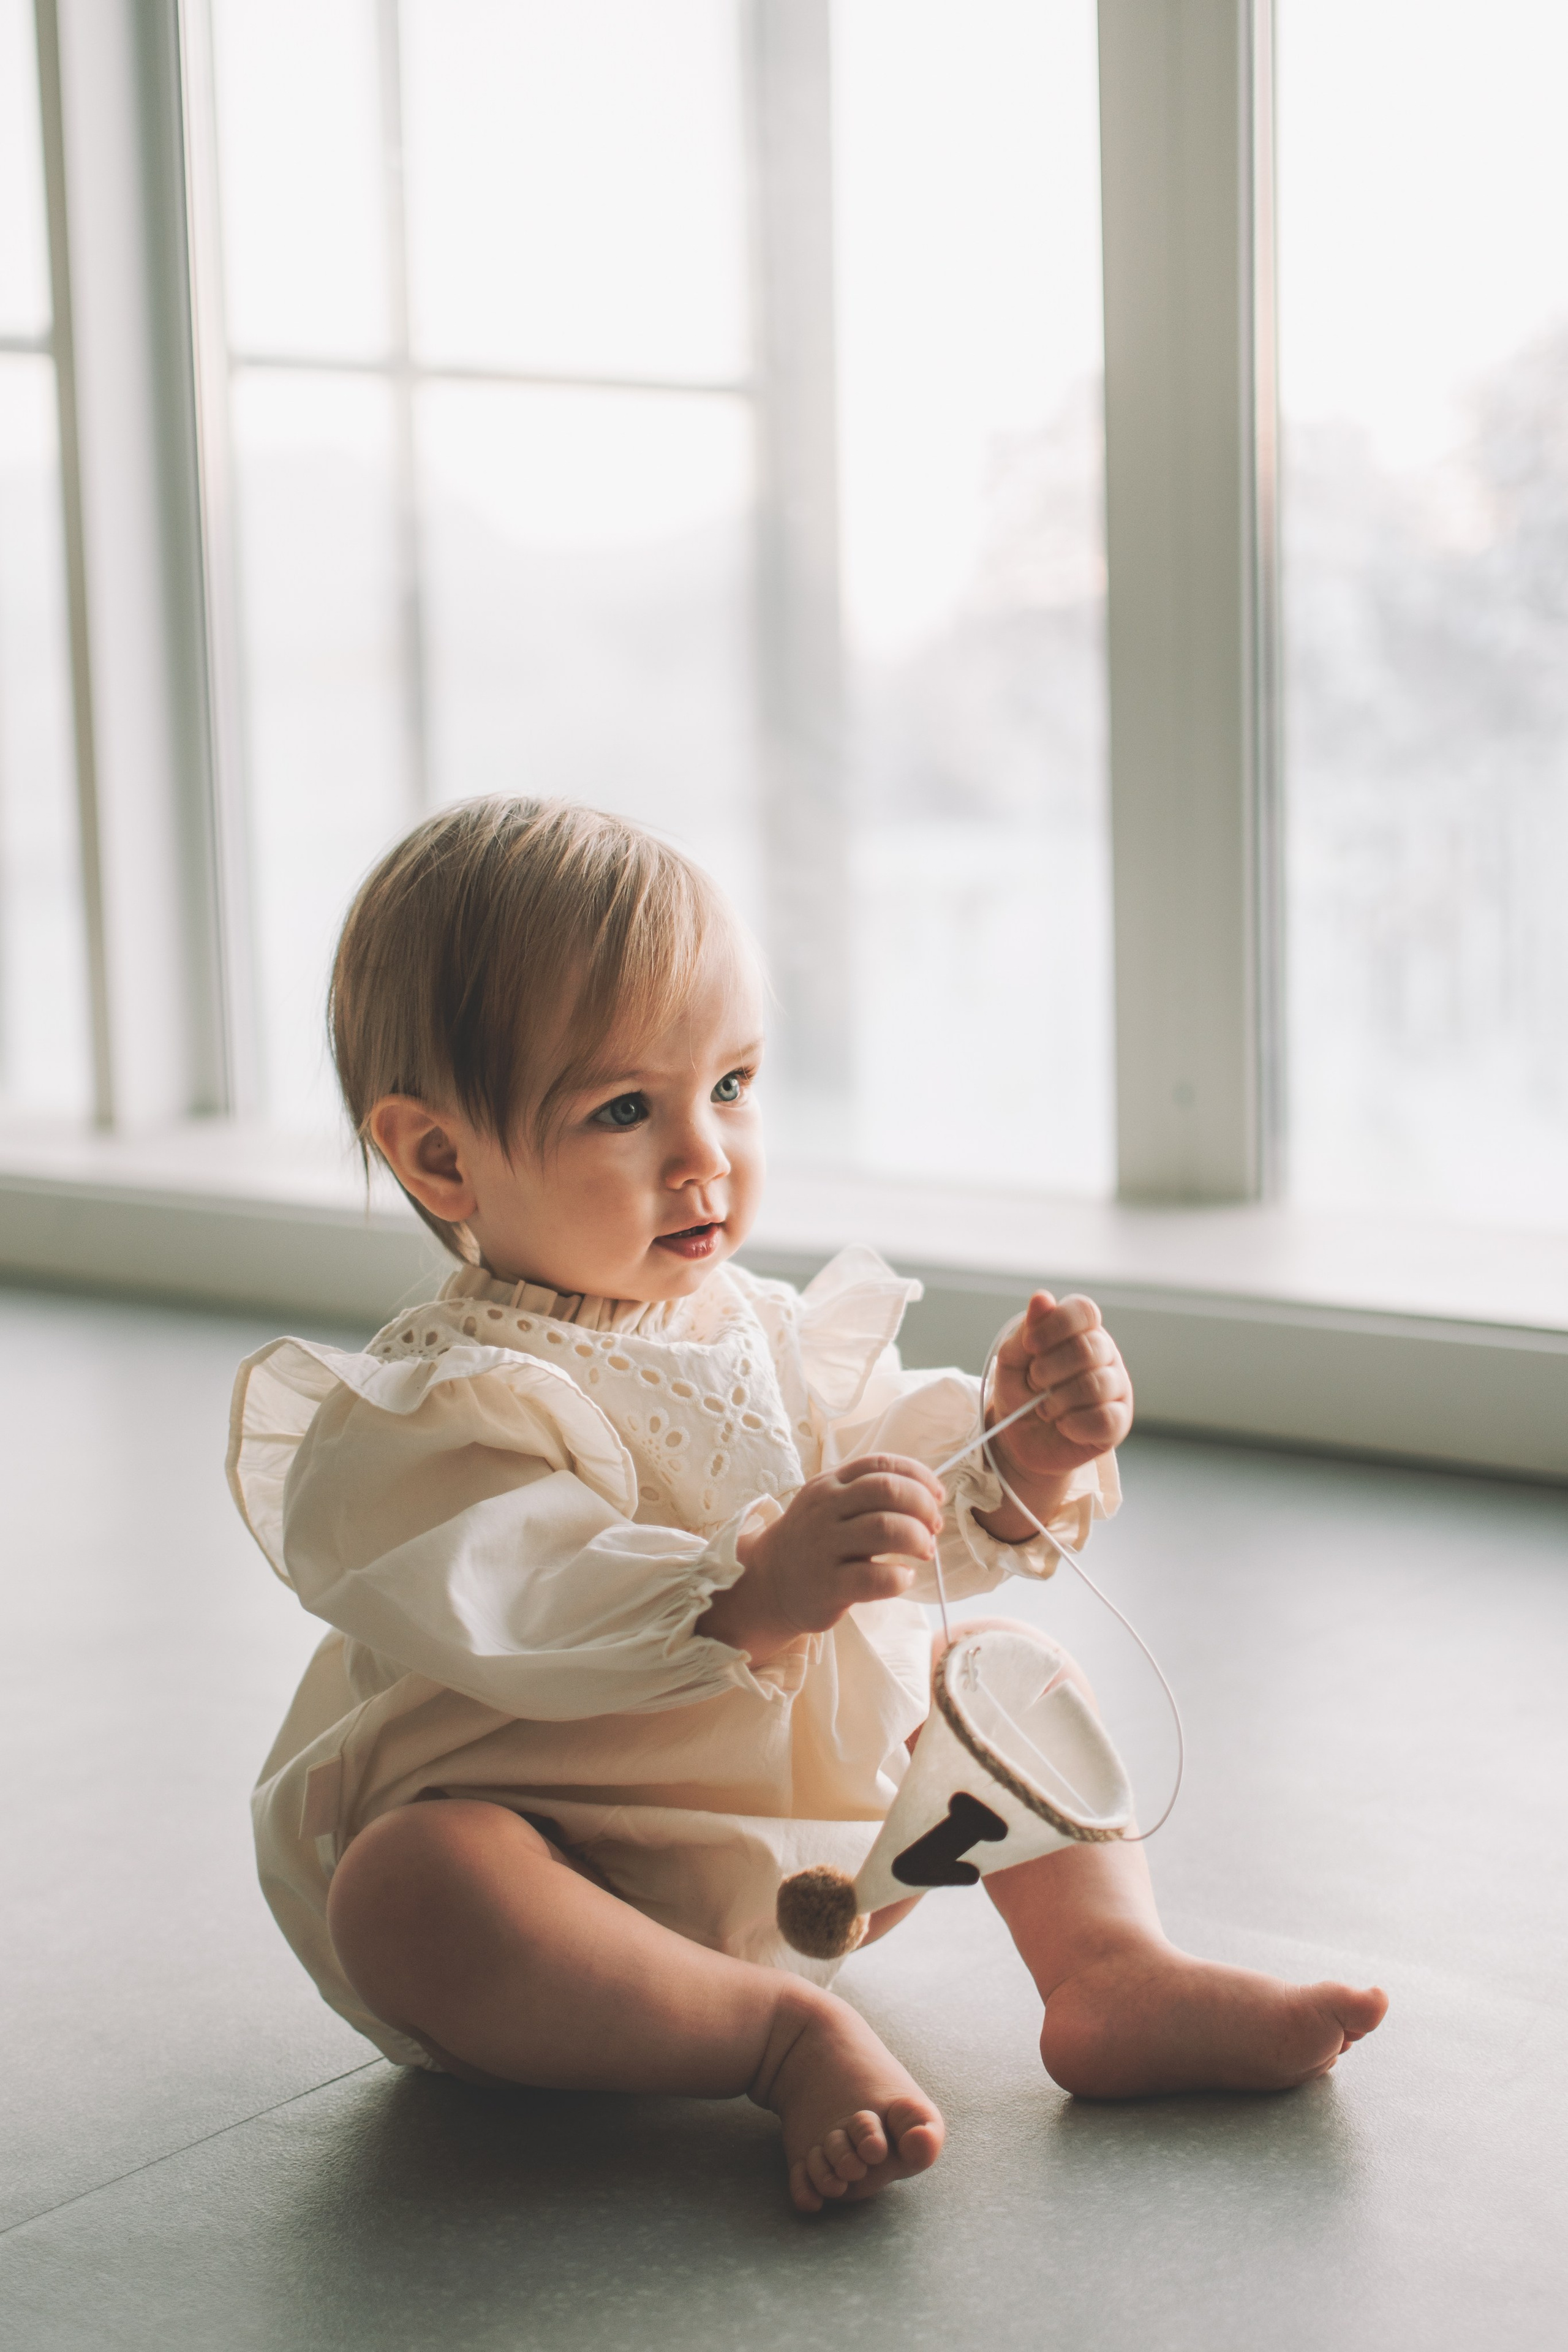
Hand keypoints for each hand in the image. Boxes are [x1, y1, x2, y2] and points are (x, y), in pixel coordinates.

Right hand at [697, 1453, 944, 1666]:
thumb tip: (928, 1495)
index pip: (881, 1464)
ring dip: (918, 1538)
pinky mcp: (828, 1586)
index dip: (919, 1476)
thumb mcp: (831, 1503)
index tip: (936, 1495)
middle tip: (933, 1526)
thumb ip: (869, 1492)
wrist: (769, 1582)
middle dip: (922, 1505)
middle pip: (887, 1490)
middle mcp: (826, 1509)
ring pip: (886, 1529)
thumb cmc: (814, 1540)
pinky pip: (876, 1577)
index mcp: (831, 1484)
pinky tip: (903, 1577)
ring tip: (924, 1551)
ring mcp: (824, 1547)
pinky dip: (900, 1576)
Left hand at [979, 1292, 1131, 1534]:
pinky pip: (1103, 1419)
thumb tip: (1042, 1298)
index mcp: (1081, 1331)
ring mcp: (1116, 1387)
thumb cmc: (1019, 1392)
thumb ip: (1025, 1332)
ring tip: (1045, 1408)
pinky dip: (1073, 1425)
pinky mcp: (1119, 1421)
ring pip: (1096, 1385)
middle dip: (1048, 1370)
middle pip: (1089, 1349)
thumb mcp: (1011, 1361)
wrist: (1020, 1439)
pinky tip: (1063, 1425)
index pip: (1084, 1311)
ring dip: (1057, 1401)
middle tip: (1034, 1383)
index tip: (1030, 1346)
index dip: (1056, 1325)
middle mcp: (1105, 1354)